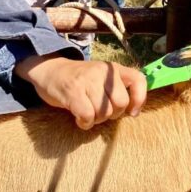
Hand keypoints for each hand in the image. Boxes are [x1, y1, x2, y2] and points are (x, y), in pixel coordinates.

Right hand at [16, 54, 146, 129]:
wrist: (50, 71)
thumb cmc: (80, 80)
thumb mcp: (101, 78)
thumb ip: (117, 89)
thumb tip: (134, 110)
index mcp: (112, 68)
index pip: (138, 79)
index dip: (139, 99)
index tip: (132, 112)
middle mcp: (102, 72)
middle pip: (121, 102)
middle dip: (113, 114)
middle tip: (101, 112)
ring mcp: (87, 80)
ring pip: (104, 112)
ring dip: (96, 120)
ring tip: (87, 112)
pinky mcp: (73, 92)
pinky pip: (88, 116)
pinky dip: (85, 123)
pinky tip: (80, 118)